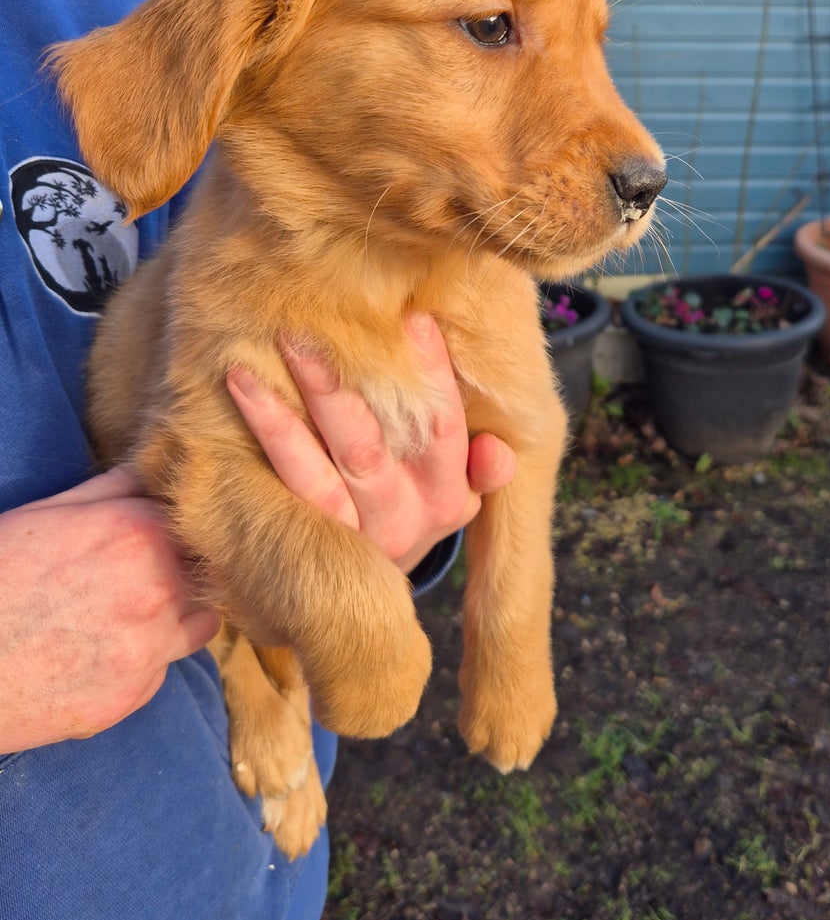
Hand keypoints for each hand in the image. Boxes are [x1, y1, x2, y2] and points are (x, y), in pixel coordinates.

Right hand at [0, 467, 220, 751]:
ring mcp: (149, 648)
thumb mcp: (47, 515)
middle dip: (187, 571)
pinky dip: (142, 662)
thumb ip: (111, 490)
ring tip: (128, 615)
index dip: (185, 529)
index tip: (170, 535)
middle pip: (210, 574)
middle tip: (147, 576)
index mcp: (138, 534)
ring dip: (179, 617)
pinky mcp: (134, 696)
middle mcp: (158, 590)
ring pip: (201, 625)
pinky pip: (161, 671)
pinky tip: (99, 654)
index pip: (202, 523)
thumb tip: (148, 472)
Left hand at [226, 313, 515, 572]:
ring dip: (294, 404)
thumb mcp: (458, 496)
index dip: (432, 374)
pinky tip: (242, 384)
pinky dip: (267, 431)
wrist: (362, 601)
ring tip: (277, 344)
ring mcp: (351, 534)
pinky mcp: (309, 540)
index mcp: (448, 499)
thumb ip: (483, 469)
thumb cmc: (412, 511)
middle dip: (340, 385)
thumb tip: (497, 452)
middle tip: (311, 326)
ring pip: (322, 467)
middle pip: (371, 447)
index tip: (414, 318)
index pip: (442, 429)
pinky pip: (287, 484)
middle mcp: (402, 520)